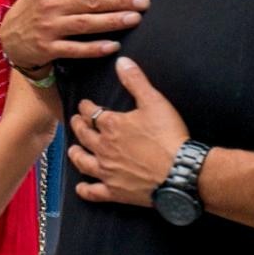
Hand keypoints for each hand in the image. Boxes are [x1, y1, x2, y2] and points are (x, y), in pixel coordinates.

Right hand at [0, 0, 146, 71]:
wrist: (8, 37)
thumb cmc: (39, 5)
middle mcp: (52, 2)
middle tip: (144, 0)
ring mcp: (50, 26)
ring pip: (85, 24)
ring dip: (111, 22)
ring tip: (135, 19)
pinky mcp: (48, 47)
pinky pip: (75, 49)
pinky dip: (94, 48)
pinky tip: (113, 46)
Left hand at [66, 57, 186, 207]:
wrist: (180, 171)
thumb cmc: (169, 135)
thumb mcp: (154, 101)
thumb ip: (135, 80)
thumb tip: (121, 61)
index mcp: (111, 125)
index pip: (91, 112)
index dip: (86, 107)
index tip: (85, 105)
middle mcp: (103, 148)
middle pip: (84, 135)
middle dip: (78, 126)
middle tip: (76, 122)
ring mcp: (107, 171)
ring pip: (83, 162)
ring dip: (75, 154)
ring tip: (73, 149)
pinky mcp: (115, 191)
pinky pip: (94, 192)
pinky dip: (85, 190)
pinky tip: (81, 187)